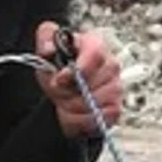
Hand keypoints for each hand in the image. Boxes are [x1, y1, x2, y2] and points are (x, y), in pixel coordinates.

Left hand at [35, 22, 122, 139]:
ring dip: (72, 108)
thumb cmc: (58, 70)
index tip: (60, 79)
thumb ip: (45, 41)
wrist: (63, 92)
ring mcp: (116, 87)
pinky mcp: (115, 108)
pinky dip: (81, 120)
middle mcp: (110, 64)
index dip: (77, 70)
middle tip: (57, 93)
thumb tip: (49, 49)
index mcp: (94, 45)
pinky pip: (100, 118)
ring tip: (63, 103)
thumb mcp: (47, 52)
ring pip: (94, 103)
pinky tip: (73, 114)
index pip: (95, 54)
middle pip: (92, 84)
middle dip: (68, 93)